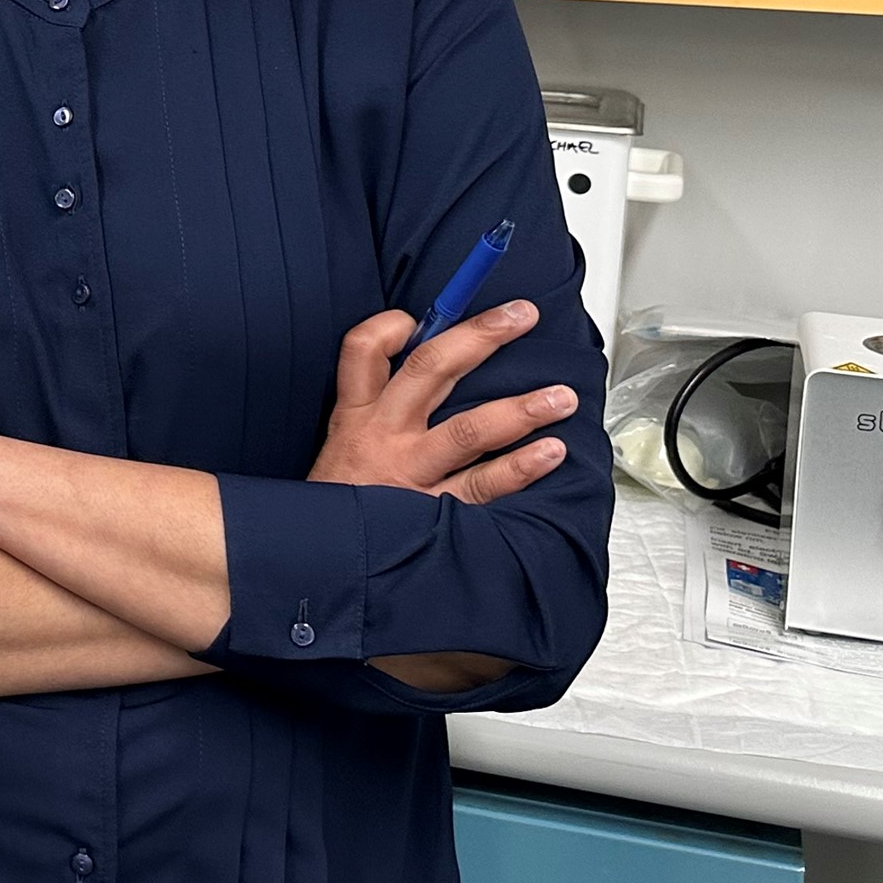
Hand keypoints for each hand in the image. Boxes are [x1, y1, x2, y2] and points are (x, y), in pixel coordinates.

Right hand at [311, 300, 577, 504]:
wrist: (321, 566)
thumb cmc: (340, 504)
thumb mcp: (339, 449)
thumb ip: (376, 412)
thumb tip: (427, 371)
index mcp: (355, 415)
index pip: (363, 350)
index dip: (392, 325)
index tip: (419, 316)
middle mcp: (382, 436)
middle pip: (429, 370)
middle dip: (480, 337)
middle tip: (521, 316)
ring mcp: (409, 474)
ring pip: (467, 430)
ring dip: (520, 410)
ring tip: (561, 397)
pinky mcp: (431, 513)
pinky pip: (483, 487)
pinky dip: (520, 469)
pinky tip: (551, 454)